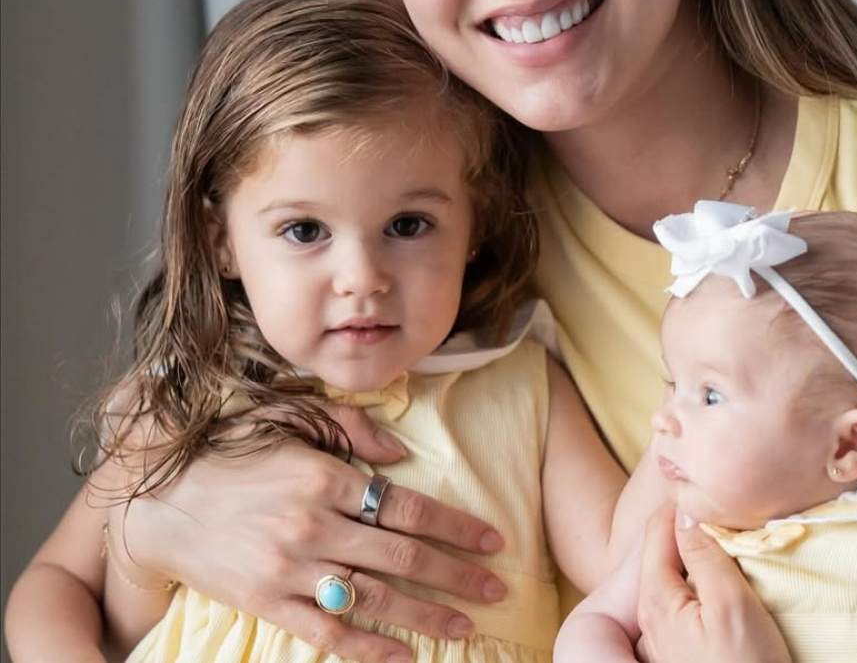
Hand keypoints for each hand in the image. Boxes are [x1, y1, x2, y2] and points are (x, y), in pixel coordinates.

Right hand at [122, 404, 506, 662]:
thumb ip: (352, 429)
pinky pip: (327, 631)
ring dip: (426, 614)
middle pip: (402, 556)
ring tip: (467, 627)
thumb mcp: (291, 418)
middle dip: (456, 574)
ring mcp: (291, 569)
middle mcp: (315, 525)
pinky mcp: (267, 602)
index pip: (408, 507)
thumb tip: (403, 453)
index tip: (492, 540)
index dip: (456, 526)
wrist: (161, 503)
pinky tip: (403, 656)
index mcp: (326, 477)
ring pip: (374, 596)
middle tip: (495, 588)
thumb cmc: (232, 453)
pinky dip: (368, 648)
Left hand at [635, 505, 790, 662]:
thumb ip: (706, 555)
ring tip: (732, 541)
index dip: (688, 503)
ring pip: (679, 574)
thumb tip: (689, 512)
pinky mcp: (683, 645)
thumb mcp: (730, 606)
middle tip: (728, 514)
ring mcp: (666, 631)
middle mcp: (654, 612)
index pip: (660, 527)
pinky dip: (704, 580)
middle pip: (667, 550)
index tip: (717, 492)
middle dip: (695, 527)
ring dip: (702, 554)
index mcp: (656, 596)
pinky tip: (727, 579)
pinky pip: (688, 598)